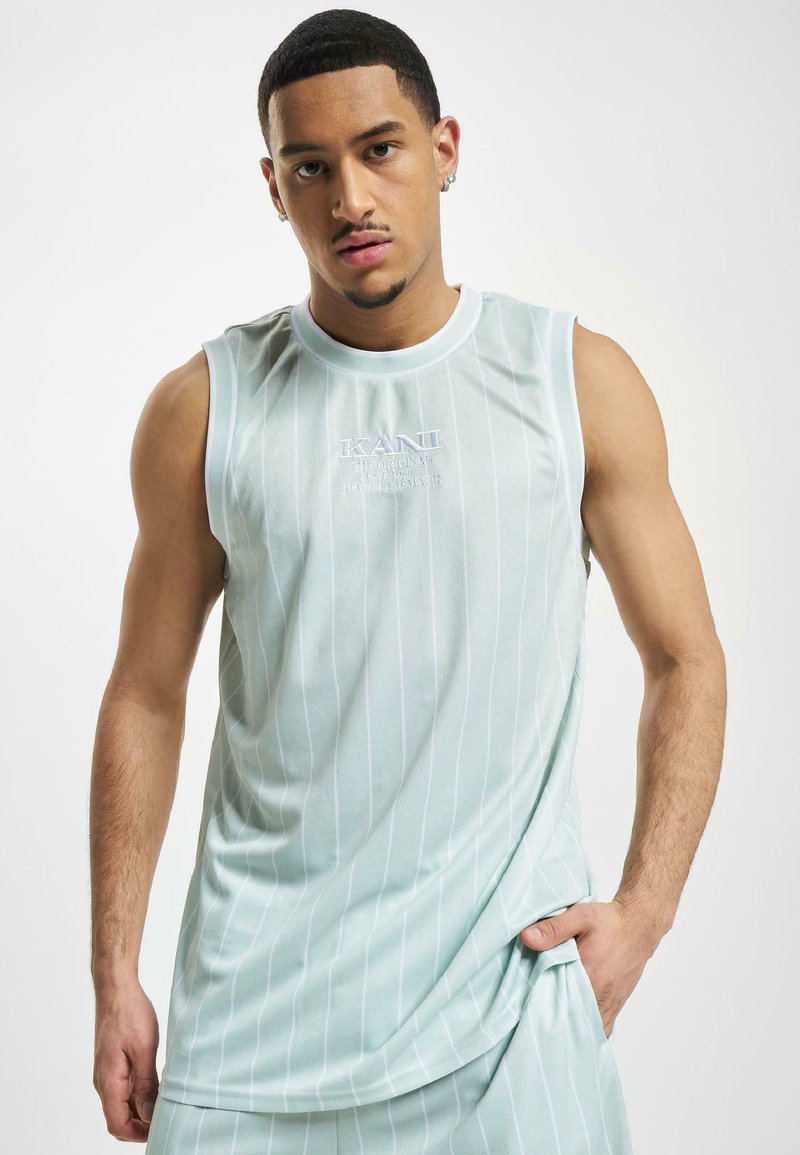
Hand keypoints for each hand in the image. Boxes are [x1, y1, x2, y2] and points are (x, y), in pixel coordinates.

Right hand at [93, 980, 159, 1141]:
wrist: (116, 988)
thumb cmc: (129, 1013)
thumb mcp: (143, 1048)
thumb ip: (145, 1084)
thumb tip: (147, 1114)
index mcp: (109, 1081)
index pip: (117, 1125)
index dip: (139, 1133)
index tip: (160, 1127)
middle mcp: (104, 1082)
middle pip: (119, 1119)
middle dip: (141, 1125)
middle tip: (167, 1115)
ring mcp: (107, 1073)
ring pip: (121, 1105)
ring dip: (140, 1110)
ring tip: (165, 1101)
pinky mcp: (112, 1064)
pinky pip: (123, 1089)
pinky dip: (138, 1095)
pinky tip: (157, 1085)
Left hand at [519, 899, 654, 1037]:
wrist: (638, 927)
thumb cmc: (610, 922)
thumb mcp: (581, 916)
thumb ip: (554, 928)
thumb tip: (527, 938)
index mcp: (590, 975)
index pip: (559, 1002)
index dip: (540, 1005)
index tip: (526, 1003)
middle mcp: (601, 995)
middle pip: (571, 1020)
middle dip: (553, 1020)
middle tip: (535, 1014)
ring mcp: (610, 1003)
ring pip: (587, 1028)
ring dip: (570, 1026)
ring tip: (551, 1020)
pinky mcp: (616, 1005)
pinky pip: (600, 1028)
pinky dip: (587, 1028)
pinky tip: (573, 1022)